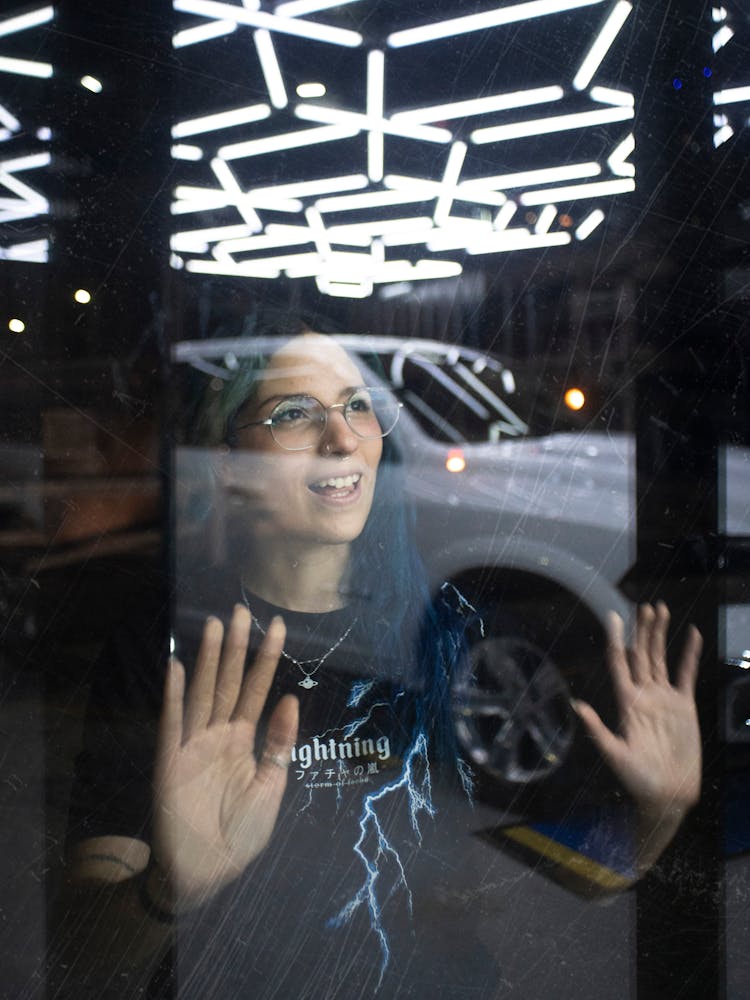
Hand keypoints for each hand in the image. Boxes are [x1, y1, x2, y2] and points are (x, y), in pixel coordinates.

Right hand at [152, 604, 297, 908]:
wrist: (207, 874)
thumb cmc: (240, 835)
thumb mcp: (271, 787)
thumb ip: (280, 743)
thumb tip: (293, 698)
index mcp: (244, 741)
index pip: (257, 690)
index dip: (267, 659)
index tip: (278, 627)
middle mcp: (218, 735)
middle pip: (227, 682)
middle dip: (235, 647)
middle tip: (240, 610)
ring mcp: (193, 746)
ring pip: (202, 694)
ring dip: (207, 660)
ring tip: (213, 625)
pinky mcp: (170, 763)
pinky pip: (172, 724)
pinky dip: (173, 696)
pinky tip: (175, 666)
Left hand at [572, 602, 701, 818]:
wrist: (667, 795)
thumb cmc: (636, 779)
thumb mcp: (614, 754)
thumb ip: (597, 729)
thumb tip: (576, 705)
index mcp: (626, 702)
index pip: (618, 663)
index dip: (616, 639)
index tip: (613, 616)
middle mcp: (643, 695)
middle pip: (640, 654)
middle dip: (641, 630)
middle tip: (644, 606)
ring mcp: (664, 698)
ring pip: (660, 658)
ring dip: (660, 635)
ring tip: (660, 610)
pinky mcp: (684, 706)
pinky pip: (686, 674)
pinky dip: (689, 655)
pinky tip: (692, 635)